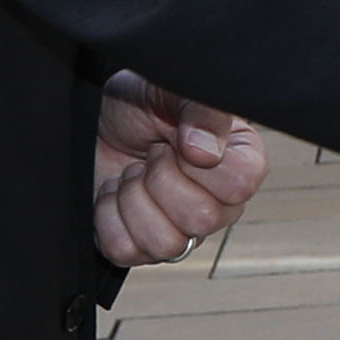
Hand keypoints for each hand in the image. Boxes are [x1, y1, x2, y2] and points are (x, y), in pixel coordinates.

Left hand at [91, 72, 271, 267]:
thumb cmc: (144, 101)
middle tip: (151, 154)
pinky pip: (124, 251)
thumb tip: (204, 152)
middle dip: (159, 178)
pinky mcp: (140, 248)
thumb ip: (202, 111)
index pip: (240, 185)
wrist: (98, 117)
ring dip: (133, 199)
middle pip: (201, 220)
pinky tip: (114, 192)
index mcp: (241, 164)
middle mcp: (219, 206)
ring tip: (132, 173)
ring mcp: (182, 233)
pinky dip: (107, 216)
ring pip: (165, 244)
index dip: (198, 163)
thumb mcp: (173, 89)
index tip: (176, 140)